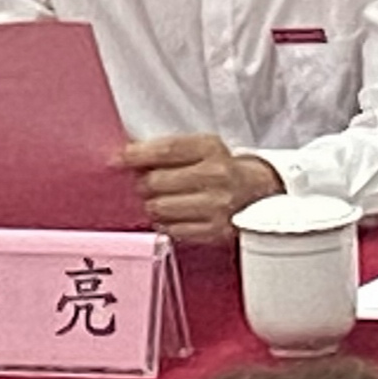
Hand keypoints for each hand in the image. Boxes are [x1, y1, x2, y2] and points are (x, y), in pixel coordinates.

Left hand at [121, 133, 281, 245]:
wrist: (260, 192)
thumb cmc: (224, 168)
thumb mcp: (202, 148)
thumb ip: (168, 150)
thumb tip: (125, 156)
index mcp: (211, 148)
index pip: (165, 150)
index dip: (135, 155)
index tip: (116, 160)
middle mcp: (216, 176)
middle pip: (156, 182)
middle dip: (142, 184)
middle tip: (144, 184)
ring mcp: (216, 206)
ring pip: (159, 208)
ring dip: (151, 205)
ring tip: (159, 200)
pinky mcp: (214, 230)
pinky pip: (171, 229)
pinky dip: (164, 223)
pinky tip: (172, 215)